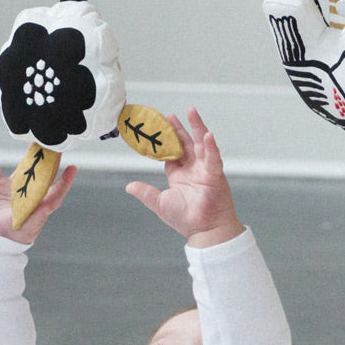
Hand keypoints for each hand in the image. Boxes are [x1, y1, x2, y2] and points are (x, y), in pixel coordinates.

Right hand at [0, 141, 76, 244]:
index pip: (55, 190)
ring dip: (28, 155)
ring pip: (21, 167)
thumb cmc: (9, 238)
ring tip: (35, 140)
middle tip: (55, 146)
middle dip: (49, 161)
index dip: (65, 179)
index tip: (73, 167)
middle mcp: (26, 194)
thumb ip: (38, 217)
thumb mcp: (26, 229)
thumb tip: (50, 206)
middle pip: (41, 173)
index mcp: (37, 204)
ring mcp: (10, 189)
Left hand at [126, 108, 244, 248]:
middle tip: (170, 115)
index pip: (172, 153)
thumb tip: (129, 186)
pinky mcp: (215, 175)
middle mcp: (193, 169)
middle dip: (178, 128)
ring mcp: (205, 170)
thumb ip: (145, 193)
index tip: (158, 128)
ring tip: (191, 112)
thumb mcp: (160, 203)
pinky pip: (213, 157)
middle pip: (186, 143)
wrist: (204, 232)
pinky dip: (211, 146)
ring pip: (201, 144)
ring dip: (197, 127)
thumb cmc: (186, 220)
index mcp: (180, 175)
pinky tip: (207, 134)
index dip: (165, 140)